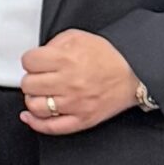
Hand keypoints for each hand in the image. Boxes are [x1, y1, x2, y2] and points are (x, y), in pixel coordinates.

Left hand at [20, 30, 141, 133]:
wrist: (134, 75)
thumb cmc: (109, 57)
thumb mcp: (79, 37)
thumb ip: (54, 43)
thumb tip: (38, 55)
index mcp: (66, 60)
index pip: (29, 62)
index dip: (31, 61)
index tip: (36, 62)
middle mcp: (69, 83)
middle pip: (29, 84)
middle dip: (32, 79)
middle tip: (41, 77)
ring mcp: (74, 104)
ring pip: (35, 106)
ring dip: (34, 99)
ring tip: (42, 93)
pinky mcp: (82, 119)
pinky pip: (51, 127)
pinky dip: (35, 123)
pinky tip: (30, 116)